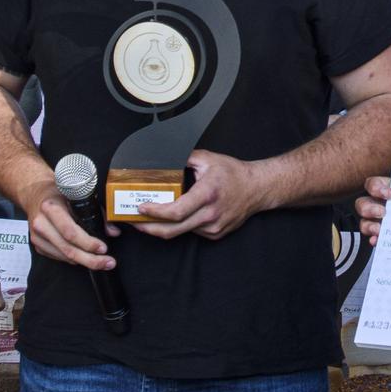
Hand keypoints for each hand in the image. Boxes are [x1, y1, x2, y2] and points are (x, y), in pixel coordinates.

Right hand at [28, 190, 117, 270]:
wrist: (35, 194)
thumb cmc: (58, 192)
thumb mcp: (77, 194)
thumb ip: (97, 212)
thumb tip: (113, 231)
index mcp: (50, 207)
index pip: (70, 231)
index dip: (88, 243)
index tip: (103, 248)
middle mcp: (41, 223)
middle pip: (67, 248)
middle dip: (90, 259)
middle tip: (108, 262)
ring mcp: (37, 236)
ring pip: (64, 255)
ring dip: (84, 262)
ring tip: (102, 263)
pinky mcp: (37, 244)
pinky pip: (58, 256)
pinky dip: (73, 259)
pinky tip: (85, 258)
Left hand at [133, 150, 269, 240]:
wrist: (258, 189)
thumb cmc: (233, 173)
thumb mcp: (208, 159)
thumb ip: (183, 157)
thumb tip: (163, 157)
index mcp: (207, 194)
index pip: (175, 211)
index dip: (155, 213)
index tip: (141, 208)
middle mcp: (210, 214)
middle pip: (172, 230)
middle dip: (148, 228)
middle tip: (133, 221)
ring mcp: (213, 227)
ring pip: (180, 233)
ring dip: (161, 228)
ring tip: (146, 220)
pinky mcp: (215, 234)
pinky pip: (191, 232)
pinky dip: (179, 226)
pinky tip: (173, 218)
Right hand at [356, 144, 390, 242]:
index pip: (373, 184)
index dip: (376, 188)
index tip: (390, 193)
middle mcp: (385, 204)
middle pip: (364, 204)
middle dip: (368, 208)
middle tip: (384, 212)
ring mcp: (388, 221)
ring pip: (366, 222)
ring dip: (368, 225)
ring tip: (379, 230)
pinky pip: (377, 239)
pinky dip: (375, 240)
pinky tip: (379, 241)